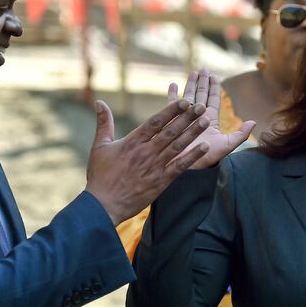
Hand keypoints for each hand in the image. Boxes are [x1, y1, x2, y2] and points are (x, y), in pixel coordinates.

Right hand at [86, 97, 210, 224]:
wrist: (103, 205)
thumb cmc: (100, 176)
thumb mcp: (100, 146)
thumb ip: (103, 123)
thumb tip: (98, 102)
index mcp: (132, 142)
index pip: (155, 122)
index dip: (171, 110)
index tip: (184, 101)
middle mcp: (145, 152)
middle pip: (170, 131)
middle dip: (187, 118)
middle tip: (201, 105)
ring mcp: (154, 167)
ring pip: (177, 146)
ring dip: (192, 133)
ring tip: (206, 121)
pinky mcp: (160, 182)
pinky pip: (179, 167)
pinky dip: (193, 157)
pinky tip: (205, 147)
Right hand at [168, 69, 255, 168]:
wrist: (187, 167)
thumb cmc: (207, 159)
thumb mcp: (226, 146)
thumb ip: (240, 134)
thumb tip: (253, 122)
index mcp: (209, 121)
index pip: (213, 100)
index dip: (214, 88)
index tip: (214, 75)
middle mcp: (197, 119)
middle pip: (201, 96)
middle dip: (202, 82)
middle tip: (203, 69)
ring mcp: (184, 120)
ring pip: (188, 98)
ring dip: (189, 85)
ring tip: (192, 72)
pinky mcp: (172, 122)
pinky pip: (171, 106)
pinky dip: (172, 95)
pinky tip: (172, 85)